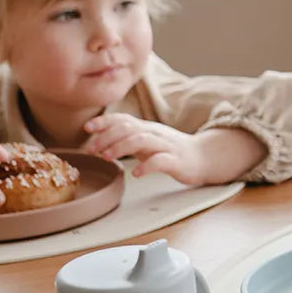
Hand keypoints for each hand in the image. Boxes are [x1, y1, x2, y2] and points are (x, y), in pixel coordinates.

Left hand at [83, 114, 266, 185]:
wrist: (204, 157)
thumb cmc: (172, 151)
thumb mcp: (148, 141)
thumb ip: (128, 138)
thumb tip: (99, 141)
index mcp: (147, 128)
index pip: (124, 119)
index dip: (105, 121)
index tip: (87, 128)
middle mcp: (155, 133)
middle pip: (129, 128)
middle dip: (108, 137)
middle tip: (92, 149)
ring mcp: (166, 145)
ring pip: (142, 140)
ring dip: (122, 147)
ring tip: (108, 157)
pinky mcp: (177, 160)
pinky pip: (161, 161)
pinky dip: (147, 166)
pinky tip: (137, 173)